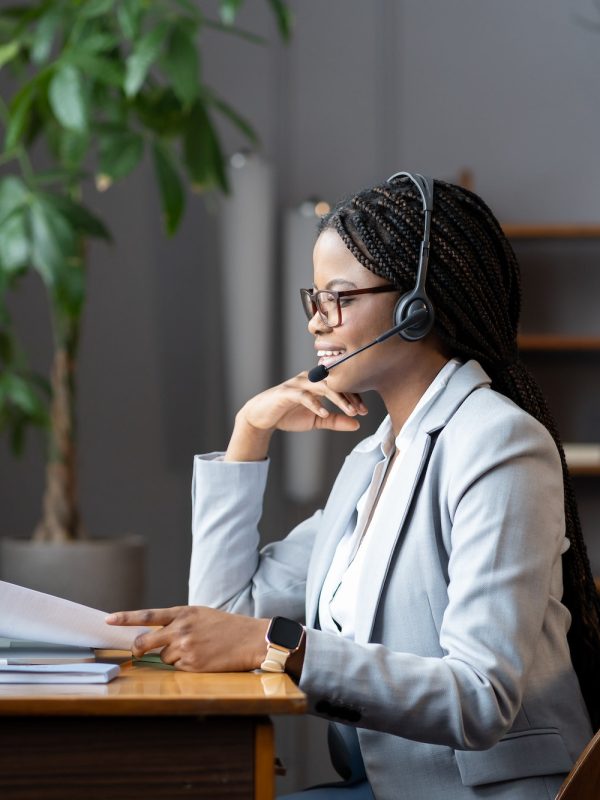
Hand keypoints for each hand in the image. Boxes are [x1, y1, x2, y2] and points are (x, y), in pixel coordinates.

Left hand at [105, 606, 268, 671]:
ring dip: (172, 656)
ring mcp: (185, 648)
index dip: (126, 618)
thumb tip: (157, 636)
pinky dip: (185, 665)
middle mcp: (181, 629)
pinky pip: (177, 668)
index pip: (148, 615)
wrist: (250, 639)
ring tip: (196, 649)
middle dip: (139, 647)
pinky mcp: (192, 665)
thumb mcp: (201, 615)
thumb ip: (179, 621)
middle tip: (138, 650)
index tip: (108, 620)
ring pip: (163, 657)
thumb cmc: (226, 626)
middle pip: (145, 641)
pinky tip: (202, 658)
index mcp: (183, 612)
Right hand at [226, 372, 367, 460]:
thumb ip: (336, 421)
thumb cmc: (288, 415)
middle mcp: (308, 378)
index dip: (354, 397)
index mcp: (317, 382)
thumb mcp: (316, 420)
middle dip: (349, 396)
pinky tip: (324, 413)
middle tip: (361, 411)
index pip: (340, 385)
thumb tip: (357, 424)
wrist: (262, 417)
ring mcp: (297, 384)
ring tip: (349, 411)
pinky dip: (315, 404)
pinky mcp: (286, 392)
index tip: (364, 411)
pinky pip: (303, 396)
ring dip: (337, 399)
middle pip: (334, 383)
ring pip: (322, 387)